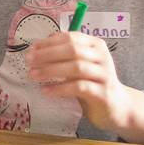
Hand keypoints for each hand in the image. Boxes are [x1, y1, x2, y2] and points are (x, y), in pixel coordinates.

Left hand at [24, 32, 143, 142]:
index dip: (48, 42)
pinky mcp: (103, 93)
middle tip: (27, 61)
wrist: (116, 107)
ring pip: (76, 67)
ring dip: (50, 70)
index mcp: (95, 45)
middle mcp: (102, 57)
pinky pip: (79, 87)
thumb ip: (63, 54)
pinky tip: (44, 90)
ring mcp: (105, 75)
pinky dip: (59, 88)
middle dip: (46, 54)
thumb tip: (35, 49)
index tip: (30, 49)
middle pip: (72, 50)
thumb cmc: (91, 82)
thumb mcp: (78, 64)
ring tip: (32, 75)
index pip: (70, 38)